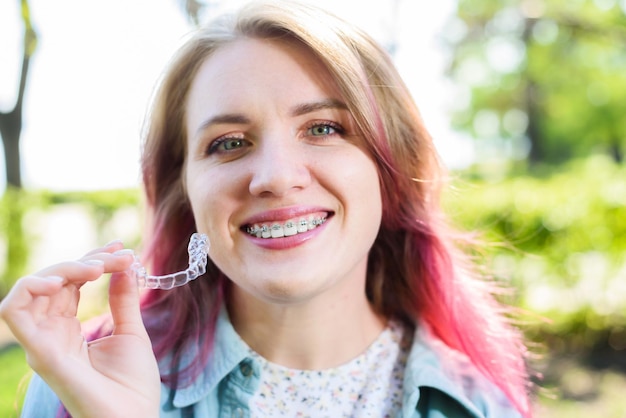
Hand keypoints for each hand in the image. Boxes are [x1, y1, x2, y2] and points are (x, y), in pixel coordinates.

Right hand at [0, 241, 159, 417]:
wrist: (135, 417)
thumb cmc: (133, 383)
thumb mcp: (130, 331)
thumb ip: (123, 299)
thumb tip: (126, 265)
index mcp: (69, 328)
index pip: (71, 282)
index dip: (93, 259)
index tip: (123, 248)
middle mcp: (51, 332)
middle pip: (55, 280)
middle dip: (89, 259)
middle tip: (122, 257)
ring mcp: (42, 342)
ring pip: (33, 288)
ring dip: (64, 268)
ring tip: (97, 267)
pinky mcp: (39, 352)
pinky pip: (13, 312)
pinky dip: (30, 288)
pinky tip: (60, 280)